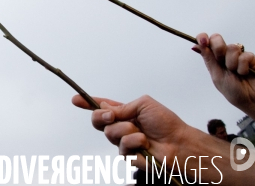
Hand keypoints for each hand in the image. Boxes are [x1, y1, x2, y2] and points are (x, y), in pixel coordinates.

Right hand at [72, 94, 188, 166]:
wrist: (179, 144)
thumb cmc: (166, 123)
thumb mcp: (143, 104)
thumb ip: (122, 107)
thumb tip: (107, 109)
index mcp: (124, 113)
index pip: (102, 107)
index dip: (87, 103)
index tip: (75, 99)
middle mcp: (121, 127)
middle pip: (98, 121)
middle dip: (101, 116)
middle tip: (111, 115)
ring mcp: (124, 142)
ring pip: (110, 134)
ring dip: (126, 130)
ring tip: (142, 134)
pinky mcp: (129, 157)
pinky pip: (122, 148)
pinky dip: (134, 143)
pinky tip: (145, 144)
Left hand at [195, 33, 254, 120]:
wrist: (251, 101)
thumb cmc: (234, 91)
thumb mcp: (217, 76)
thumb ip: (209, 59)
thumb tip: (195, 46)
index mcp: (213, 59)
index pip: (205, 42)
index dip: (202, 38)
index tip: (203, 41)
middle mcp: (224, 55)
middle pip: (217, 38)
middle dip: (218, 48)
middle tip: (221, 61)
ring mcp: (238, 55)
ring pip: (232, 47)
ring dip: (232, 63)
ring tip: (236, 73)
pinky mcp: (251, 58)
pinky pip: (245, 55)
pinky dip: (243, 67)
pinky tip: (245, 73)